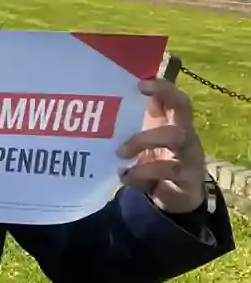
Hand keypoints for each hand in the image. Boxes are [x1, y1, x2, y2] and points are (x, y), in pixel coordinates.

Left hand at [118, 78, 206, 213]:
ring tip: (120, 154)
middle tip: (122, 121)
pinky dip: (142, 173)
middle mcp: (185, 132)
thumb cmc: (154, 161)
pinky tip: (125, 176)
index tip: (140, 84)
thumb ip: (126, 126)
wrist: (176, 198)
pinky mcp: (188, 176)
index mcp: (171, 121)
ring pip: (176, 136)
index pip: (174, 95)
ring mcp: (191, 153)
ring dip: (144, 141)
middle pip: (183, 107)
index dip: (161, 86)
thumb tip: (91, 108)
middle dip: (154, 105)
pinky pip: (169, 170)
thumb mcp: (141, 142)